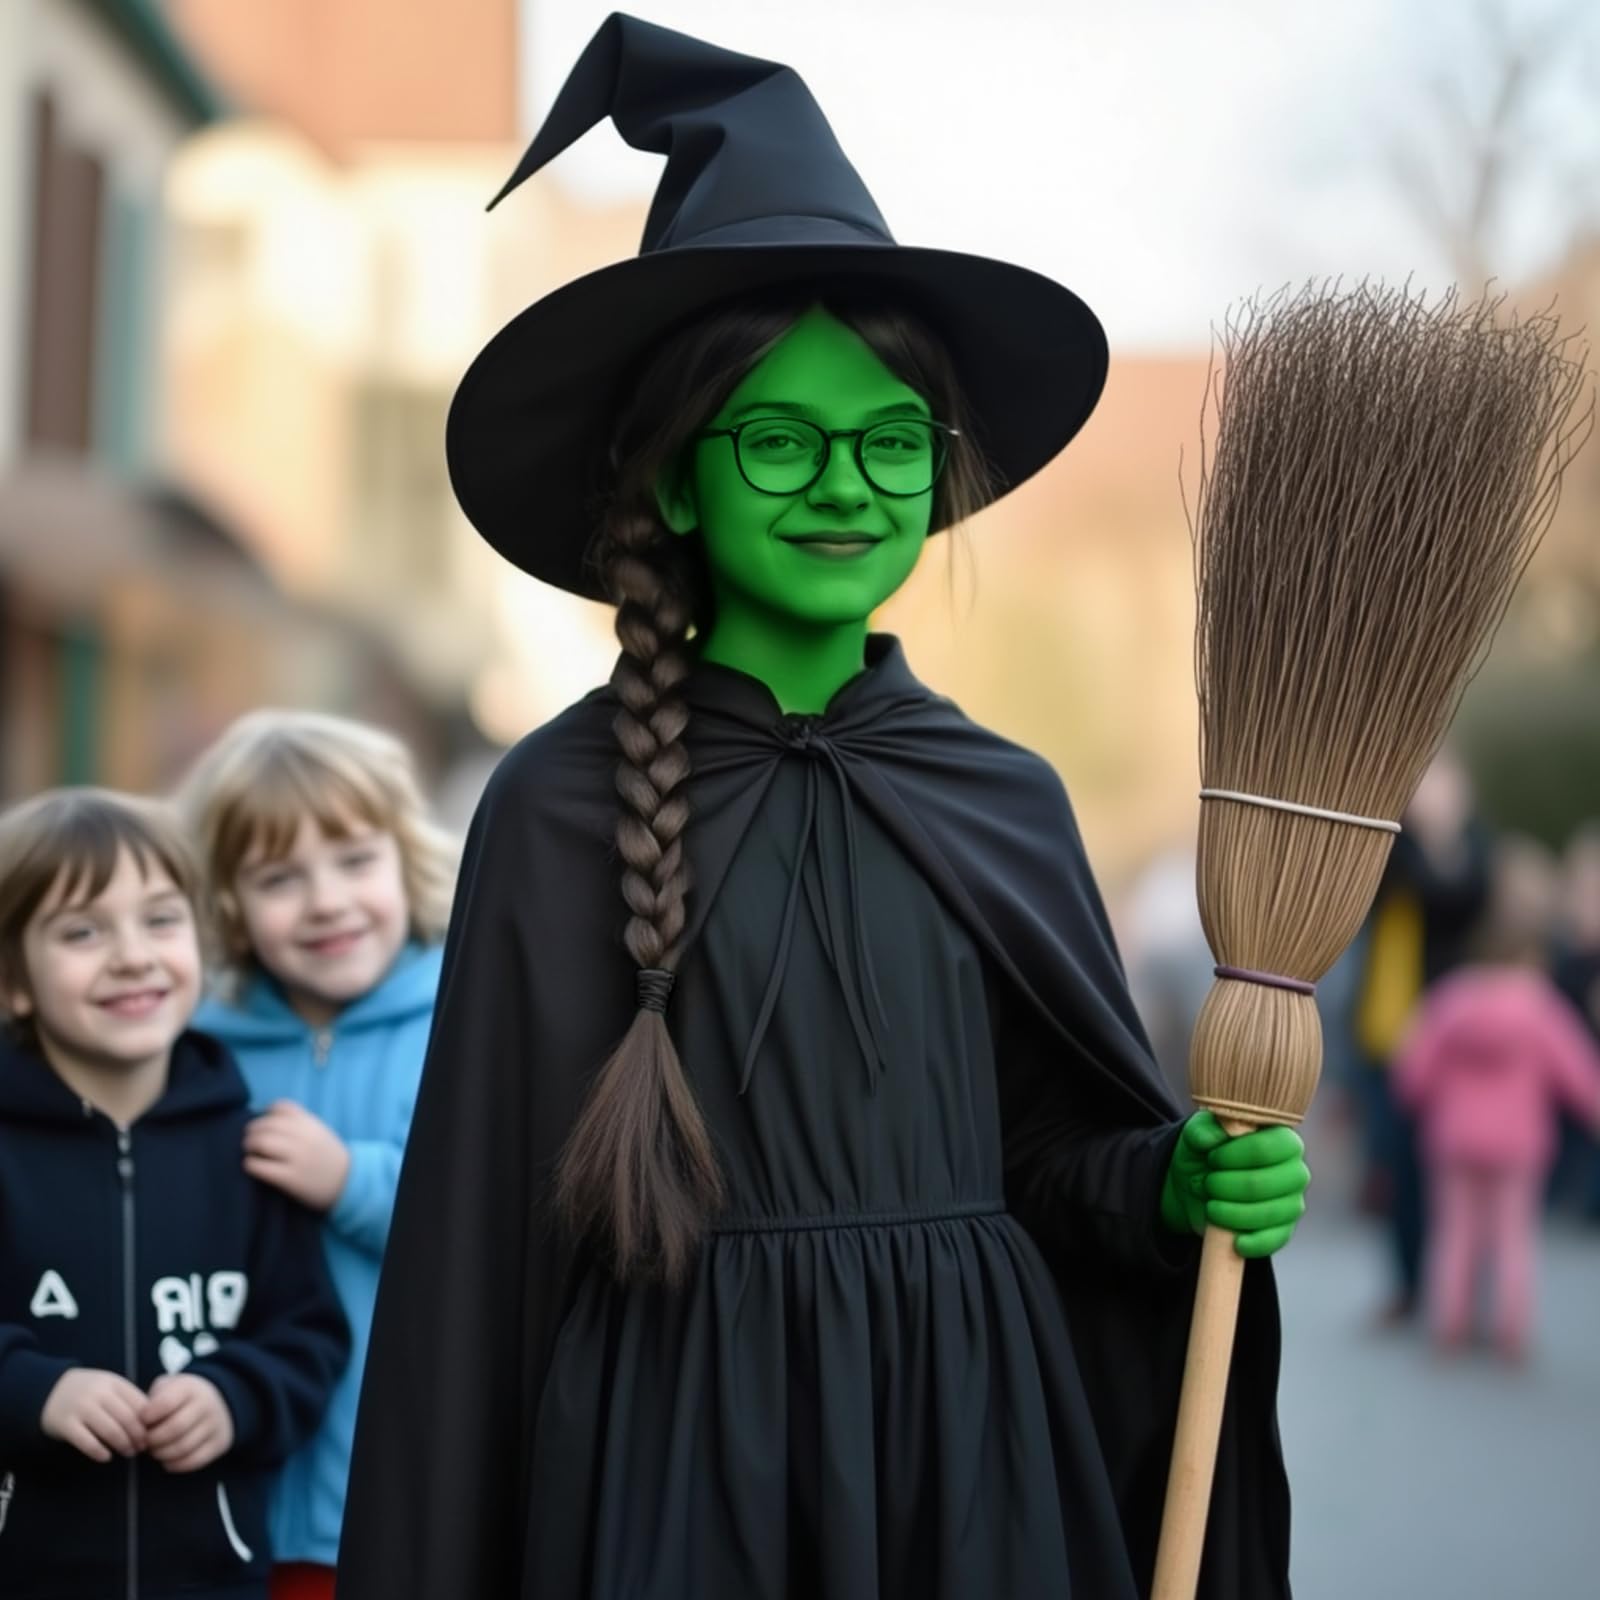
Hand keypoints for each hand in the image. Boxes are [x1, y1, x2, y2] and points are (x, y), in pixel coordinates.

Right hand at [40, 1368, 147, 1461]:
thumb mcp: (109, 1387)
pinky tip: (107, 1457)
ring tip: (128, 1453)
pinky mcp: (66, 1425)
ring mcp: (81, 1408)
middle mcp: (99, 1393)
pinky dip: (100, 1452)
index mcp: (113, 1382)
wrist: (49, 1391)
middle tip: (142, 1447)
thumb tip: (152, 1421)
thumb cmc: (89, 1392)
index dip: (149, 1421)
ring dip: (123, 1445)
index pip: (139, 1403)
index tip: (153, 1434)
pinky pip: (87, 1442)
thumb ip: (127, 1399)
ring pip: (110, 1431)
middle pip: (127, 1418)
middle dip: (138, 1436)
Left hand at [141, 1374, 234, 1473]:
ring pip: (183, 1447)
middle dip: (153, 1440)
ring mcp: (215, 1424)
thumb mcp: (166, 1387)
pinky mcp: (219, 1442)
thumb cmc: (180, 1398)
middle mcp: (206, 1404)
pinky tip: (168, 1459)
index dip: (147, 1417)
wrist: (216, 1400)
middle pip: (174, 1428)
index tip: (141, 1422)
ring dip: (162, 1454)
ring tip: (156, 1450)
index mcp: (190, 1387)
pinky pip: (193, 1461)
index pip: (165, 1403)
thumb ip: (150, 1400)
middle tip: (145, 1442)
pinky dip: (174, 1464)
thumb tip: (135, 1423)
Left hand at [244, 1100, 349, 1210]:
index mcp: (311, 1123)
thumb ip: (300, 1122)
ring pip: (262, 1142)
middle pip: (267, 1124)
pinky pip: (261, 1167)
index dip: (267, 1113)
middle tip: (249, 1139)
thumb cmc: (329, 1157)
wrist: (348, 1182)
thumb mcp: (320, 1132)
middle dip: (252, 1131)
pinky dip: (251, 1164)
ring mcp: (298, 1157)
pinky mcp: (291, 1178)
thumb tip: (267, 1117)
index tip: (264, 1123)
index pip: (281, 1107)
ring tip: (250, 1151)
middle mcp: (304, 1137)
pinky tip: (252, 1166)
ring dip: (249, 1145)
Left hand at [1160, 1111, 1309, 1258]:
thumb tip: (1212, 1139)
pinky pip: (1274, 1241)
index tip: (1211, 1158)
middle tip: (1207, 1183)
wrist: (1198, 1184)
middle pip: (1263, 1183)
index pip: (1266, 1148)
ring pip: (1267, 1213)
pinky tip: (1234, 1240)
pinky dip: (1252, 1243)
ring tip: (1211, 1206)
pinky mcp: (1284, 1230)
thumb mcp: (1197, 1133)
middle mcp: (1294, 1170)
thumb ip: (1203, 1129)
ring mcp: (1292, 1202)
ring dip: (1230, 1213)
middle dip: (1225, 1186)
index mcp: (1282, 1138)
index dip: (1233, 1155)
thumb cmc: (1206, 1151)